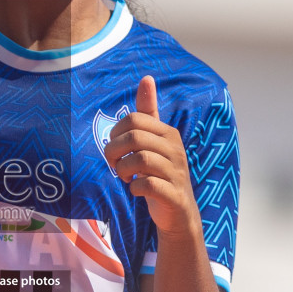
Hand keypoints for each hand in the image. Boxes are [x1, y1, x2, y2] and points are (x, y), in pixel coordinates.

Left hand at [102, 75, 201, 238]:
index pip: (135, 119)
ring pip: (141, 160)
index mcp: (168, 134)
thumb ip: (148, 113)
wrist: (178, 213)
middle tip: (114, 164)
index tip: (116, 148)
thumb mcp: (154, 141)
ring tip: (124, 176)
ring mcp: (176, 172)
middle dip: (115, 151)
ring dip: (123, 169)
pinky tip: (135, 190)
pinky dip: (135, 187)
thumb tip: (146, 78)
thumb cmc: (160, 173)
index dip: (116, 133)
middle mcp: (175, 150)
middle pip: (135, 138)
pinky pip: (148, 185)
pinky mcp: (174, 194)